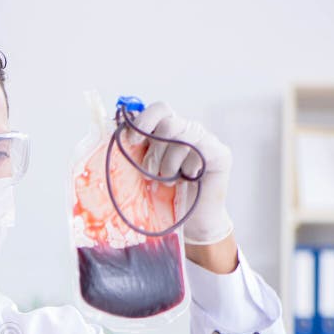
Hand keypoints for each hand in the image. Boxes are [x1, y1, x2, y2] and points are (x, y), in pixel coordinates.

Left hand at [130, 102, 233, 244]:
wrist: (190, 223)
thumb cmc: (163, 199)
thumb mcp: (142, 173)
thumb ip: (133, 153)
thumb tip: (112, 133)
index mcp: (168, 132)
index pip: (159, 109)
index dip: (144, 121)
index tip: (132, 142)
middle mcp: (188, 131)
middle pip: (168, 123)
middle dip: (154, 151)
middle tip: (152, 173)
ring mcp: (206, 140)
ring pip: (182, 138)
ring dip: (169, 164)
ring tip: (169, 182)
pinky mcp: (220, 153)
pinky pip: (201, 148)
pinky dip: (188, 166)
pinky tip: (187, 178)